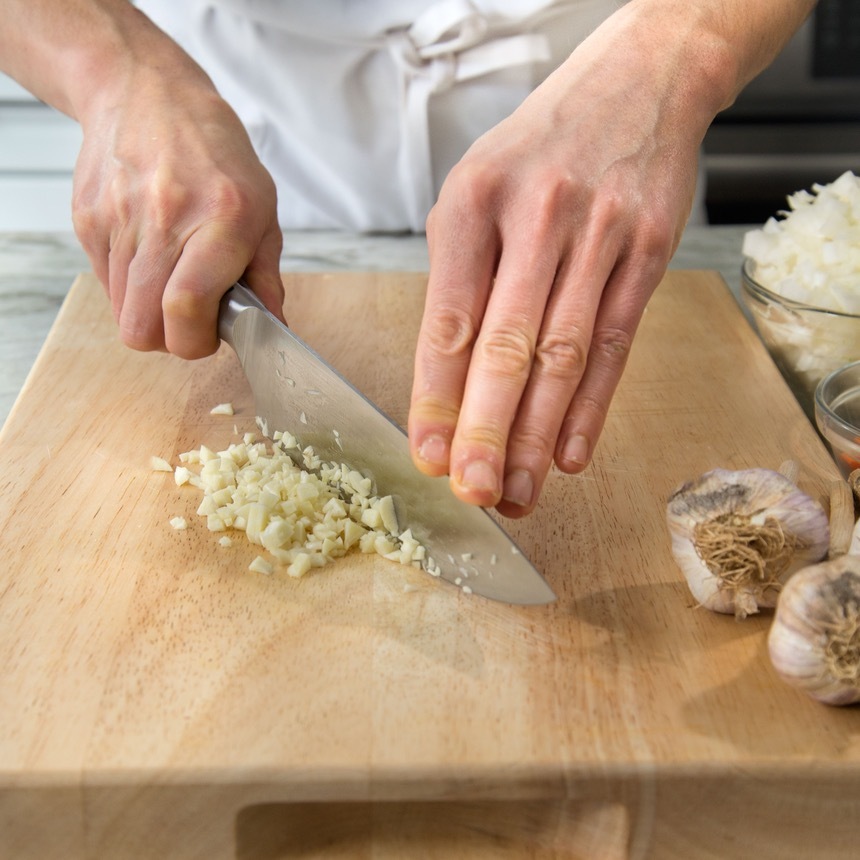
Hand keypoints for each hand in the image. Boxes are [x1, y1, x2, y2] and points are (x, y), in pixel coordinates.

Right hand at [73, 67, 283, 357]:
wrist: (148, 94)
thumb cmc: (216, 154)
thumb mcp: (263, 209)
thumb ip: (267, 276)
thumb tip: (274, 326)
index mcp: (221, 222)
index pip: (186, 309)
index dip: (196, 342)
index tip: (211, 334)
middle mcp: (166, 221)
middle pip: (144, 328)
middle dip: (170, 340)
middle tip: (191, 319)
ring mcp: (120, 221)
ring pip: (122, 313)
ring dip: (149, 314)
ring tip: (172, 282)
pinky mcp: (88, 221)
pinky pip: (105, 284)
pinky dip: (128, 288)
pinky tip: (149, 258)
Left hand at [408, 6, 709, 517]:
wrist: (638, 83)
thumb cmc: (538, 150)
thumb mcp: (475, 192)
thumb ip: (460, 279)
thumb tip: (448, 381)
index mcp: (473, 203)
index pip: (448, 319)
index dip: (436, 395)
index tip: (426, 455)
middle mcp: (537, 219)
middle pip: (508, 346)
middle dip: (486, 429)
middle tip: (472, 491)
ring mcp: (599, 236)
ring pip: (564, 355)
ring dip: (540, 434)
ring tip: (520, 491)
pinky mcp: (649, 253)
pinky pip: (617, 343)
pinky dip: (593, 405)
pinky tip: (573, 453)